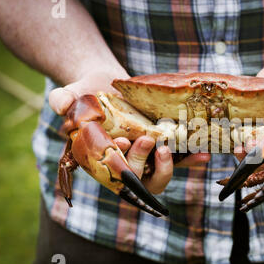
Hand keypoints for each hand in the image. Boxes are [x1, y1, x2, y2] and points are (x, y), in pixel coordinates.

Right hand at [49, 71, 209, 193]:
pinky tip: (204, 154)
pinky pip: (178, 158)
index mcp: (101, 160)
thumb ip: (63, 100)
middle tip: (147, 140)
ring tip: (173, 150)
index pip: (111, 174)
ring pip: (160, 174)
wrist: (106, 84)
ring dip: (170, 166)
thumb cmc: (86, 93)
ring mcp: (145, 157)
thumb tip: (60, 104)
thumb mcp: (72, 94)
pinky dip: (190, 159)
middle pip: (138, 180)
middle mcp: (125, 163)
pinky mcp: (162, 147)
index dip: (118, 166)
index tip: (121, 142)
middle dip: (142, 162)